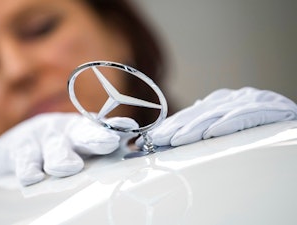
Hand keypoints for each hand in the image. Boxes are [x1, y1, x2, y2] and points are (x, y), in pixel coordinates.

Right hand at [0, 113, 137, 187]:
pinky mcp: (18, 146)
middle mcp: (65, 129)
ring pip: (54, 146)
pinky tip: (33, 177)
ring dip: (62, 156)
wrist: (15, 149)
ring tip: (70, 167)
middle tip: (108, 143)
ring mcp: (41, 136)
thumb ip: (101, 158)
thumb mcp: (78, 151)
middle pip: (82, 133)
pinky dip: (28, 168)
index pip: (102, 128)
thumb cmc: (56, 153)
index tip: (129, 128)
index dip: (115, 127)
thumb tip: (135, 171)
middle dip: (96, 137)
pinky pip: (25, 158)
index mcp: (83, 130)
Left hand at [141, 87, 296, 146]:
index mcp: (223, 101)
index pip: (191, 114)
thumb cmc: (261, 127)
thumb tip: (180, 129)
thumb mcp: (229, 124)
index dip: (171, 126)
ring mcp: (251, 100)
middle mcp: (234, 98)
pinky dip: (227, 123)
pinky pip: (245, 116)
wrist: (294, 122)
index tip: (151, 138)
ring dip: (194, 128)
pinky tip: (212, 132)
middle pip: (200, 113)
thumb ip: (207, 124)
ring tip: (176, 140)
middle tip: (155, 140)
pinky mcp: (269, 108)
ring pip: (217, 114)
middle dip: (175, 128)